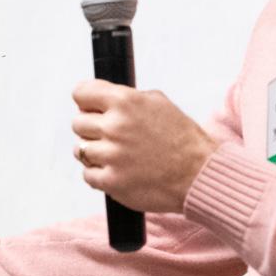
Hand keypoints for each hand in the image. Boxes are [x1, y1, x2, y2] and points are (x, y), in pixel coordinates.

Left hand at [71, 79, 217, 212]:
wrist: (198, 174)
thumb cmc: (181, 138)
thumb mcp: (158, 102)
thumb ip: (126, 97)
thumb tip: (101, 98)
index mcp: (125, 102)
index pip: (81, 93)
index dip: (85, 101)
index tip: (90, 107)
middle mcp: (115, 127)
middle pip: (77, 122)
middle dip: (91, 128)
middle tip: (110, 135)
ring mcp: (111, 156)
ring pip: (79, 150)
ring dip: (94, 152)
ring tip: (115, 155)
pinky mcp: (111, 181)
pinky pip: (88, 175)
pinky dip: (99, 175)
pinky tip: (117, 171)